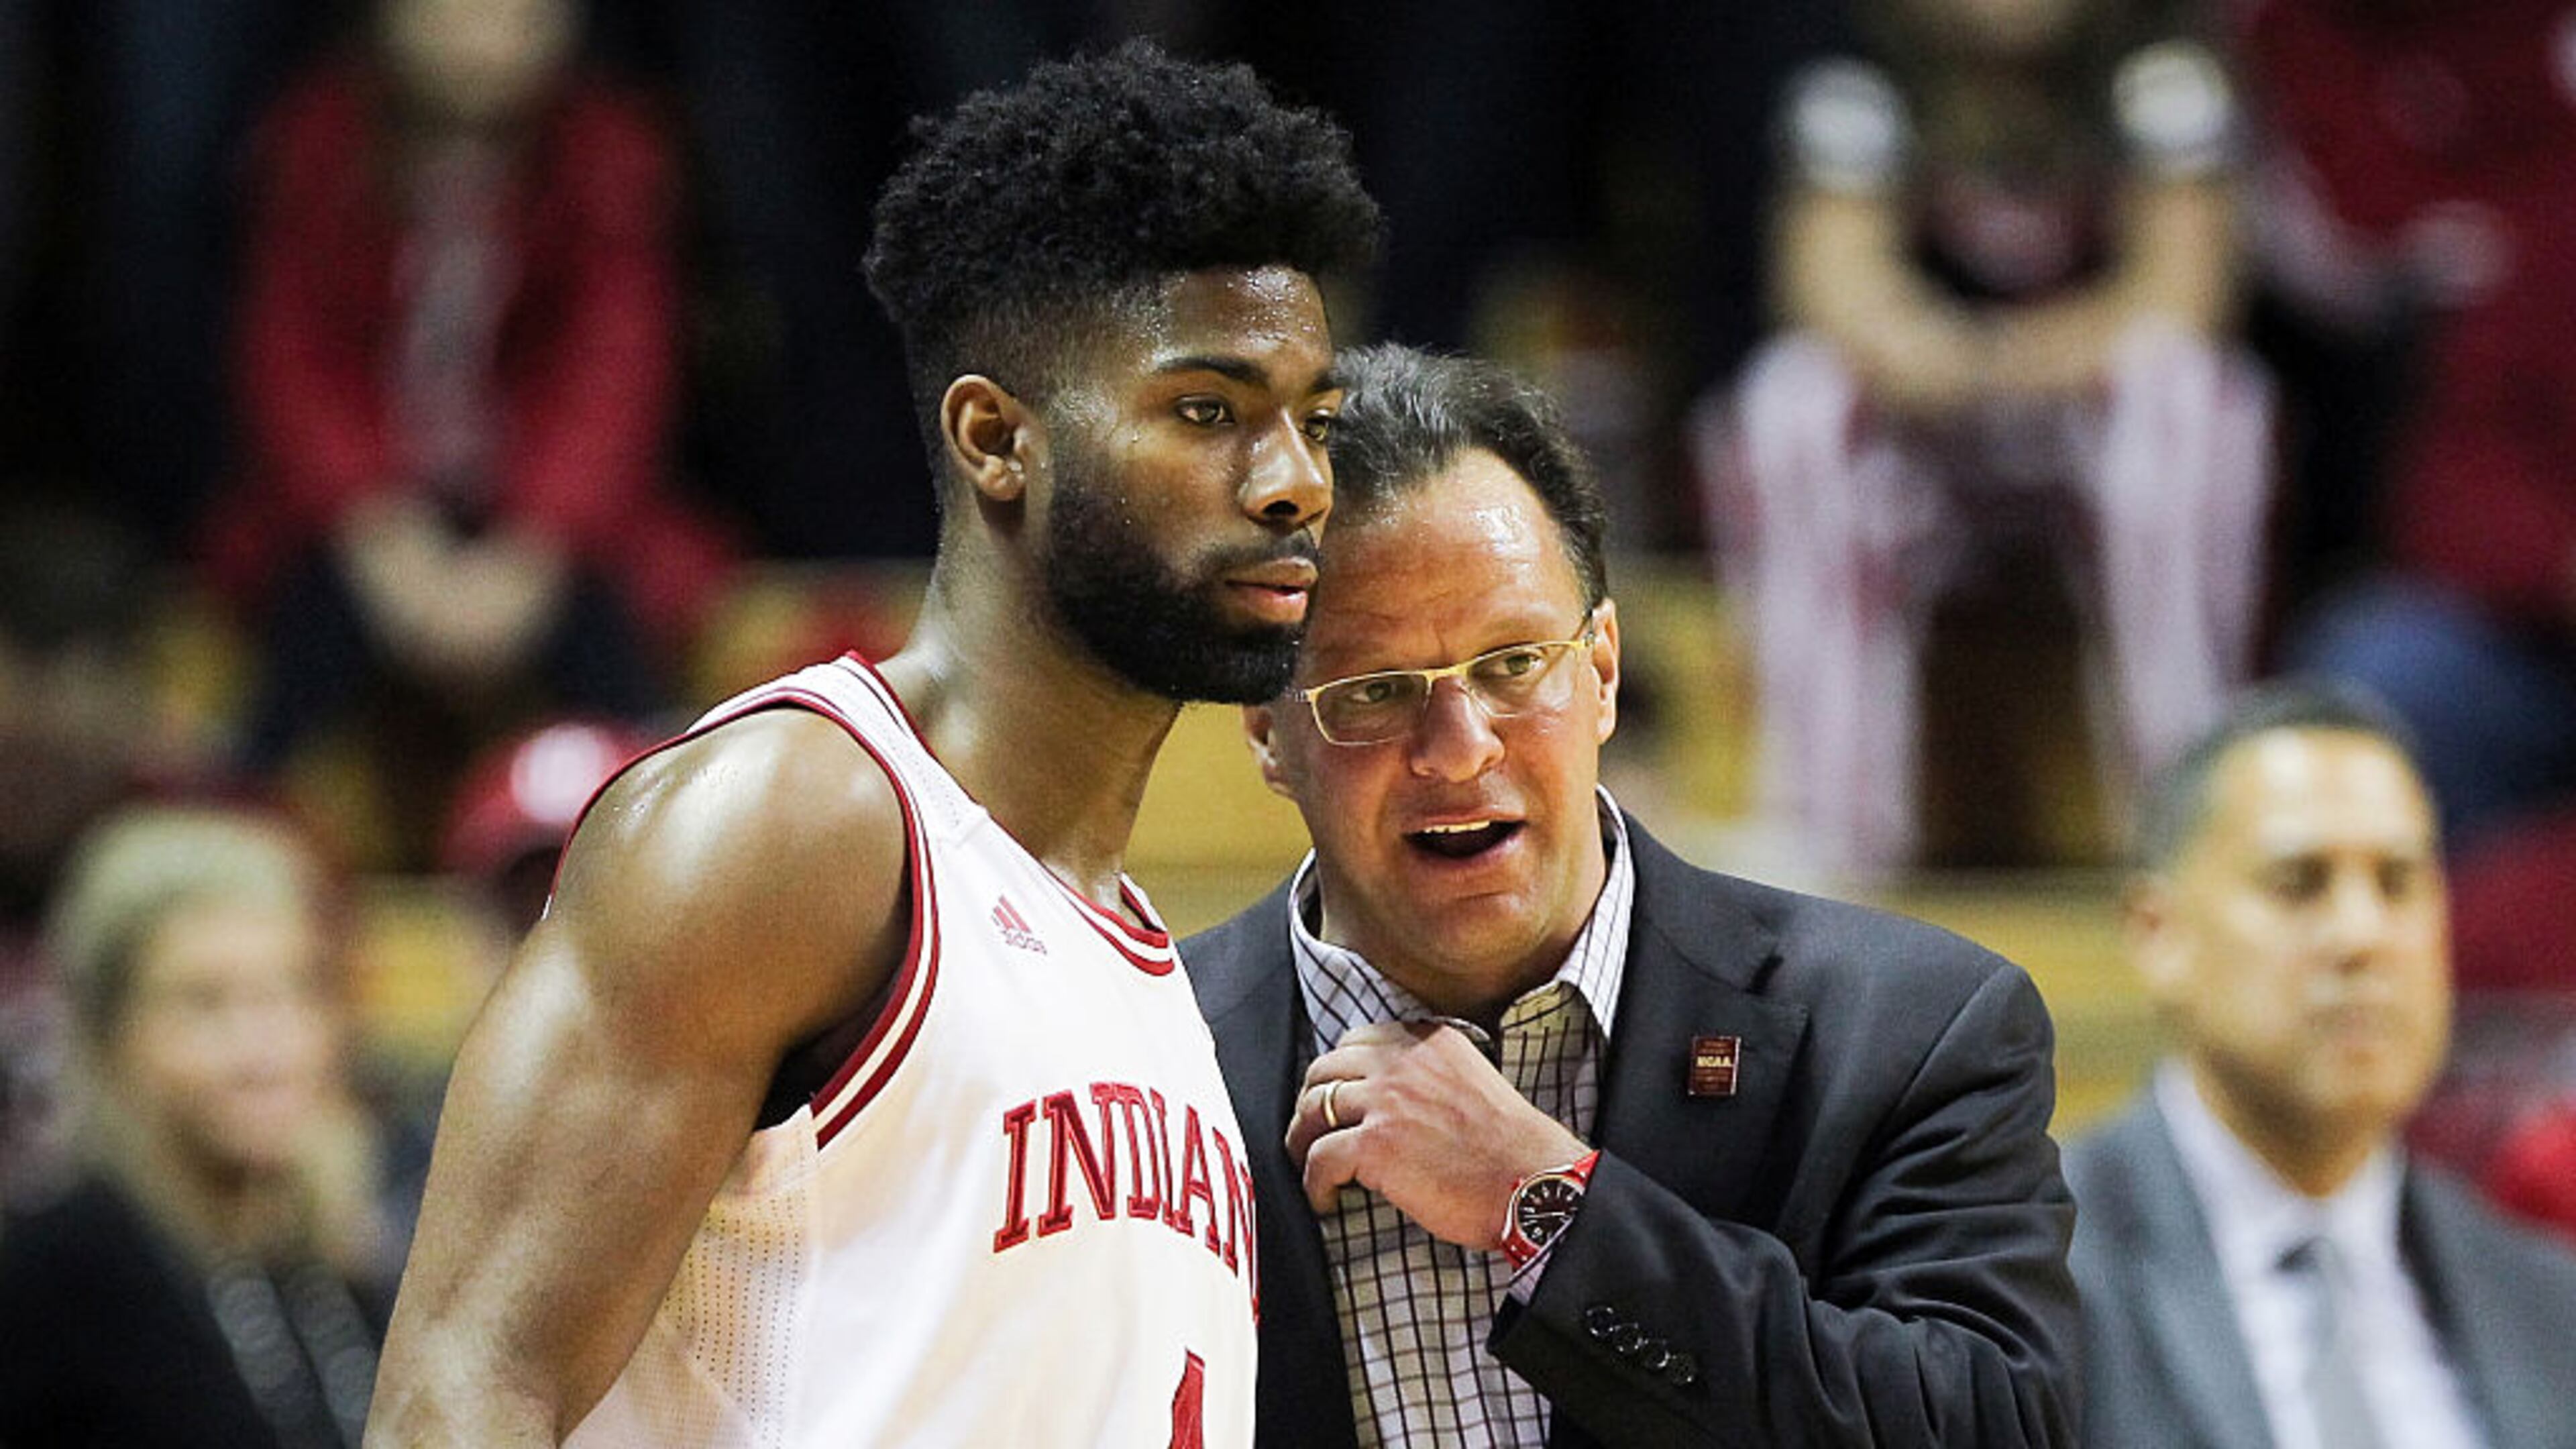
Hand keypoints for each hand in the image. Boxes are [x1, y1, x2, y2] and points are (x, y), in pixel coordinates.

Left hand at [1288, 1020, 1587, 1249]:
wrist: (1534, 1184)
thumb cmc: (1512, 1149)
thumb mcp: (1475, 1081)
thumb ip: (1433, 1075)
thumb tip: (1399, 1098)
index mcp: (1430, 1043)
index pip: (1358, 1041)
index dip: (1338, 1071)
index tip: (1336, 1096)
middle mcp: (1403, 1063)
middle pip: (1325, 1069)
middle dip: (1311, 1102)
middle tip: (1311, 1132)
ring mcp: (1386, 1102)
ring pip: (1313, 1109)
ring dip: (1303, 1140)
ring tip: (1308, 1164)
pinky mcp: (1376, 1146)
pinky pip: (1320, 1158)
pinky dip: (1313, 1182)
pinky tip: (1324, 1199)